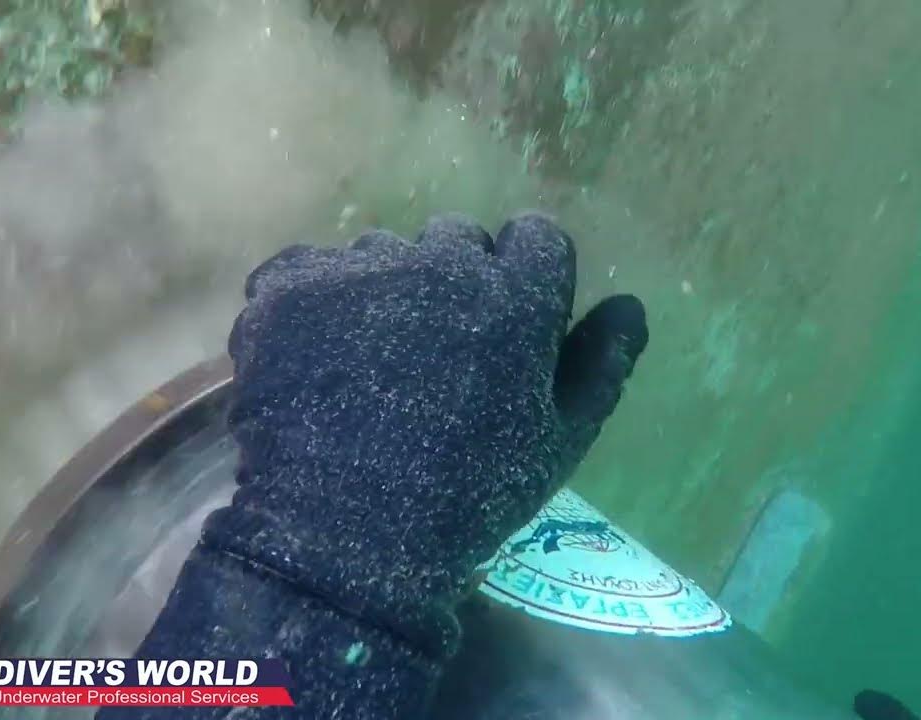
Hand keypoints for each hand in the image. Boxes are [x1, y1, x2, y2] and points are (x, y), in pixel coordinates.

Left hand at [204, 212, 647, 658]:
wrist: (340, 535)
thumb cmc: (466, 497)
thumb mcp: (556, 444)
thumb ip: (600, 366)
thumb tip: (630, 304)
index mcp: (517, 298)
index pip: (538, 237)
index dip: (526, 278)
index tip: (508, 325)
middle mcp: (441, 264)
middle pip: (457, 240)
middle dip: (455, 282)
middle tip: (434, 355)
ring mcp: (359, 270)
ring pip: (384, 253)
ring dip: (384, 290)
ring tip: (366, 365)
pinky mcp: (290, 286)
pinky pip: (310, 267)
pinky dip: (315, 302)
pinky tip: (316, 358)